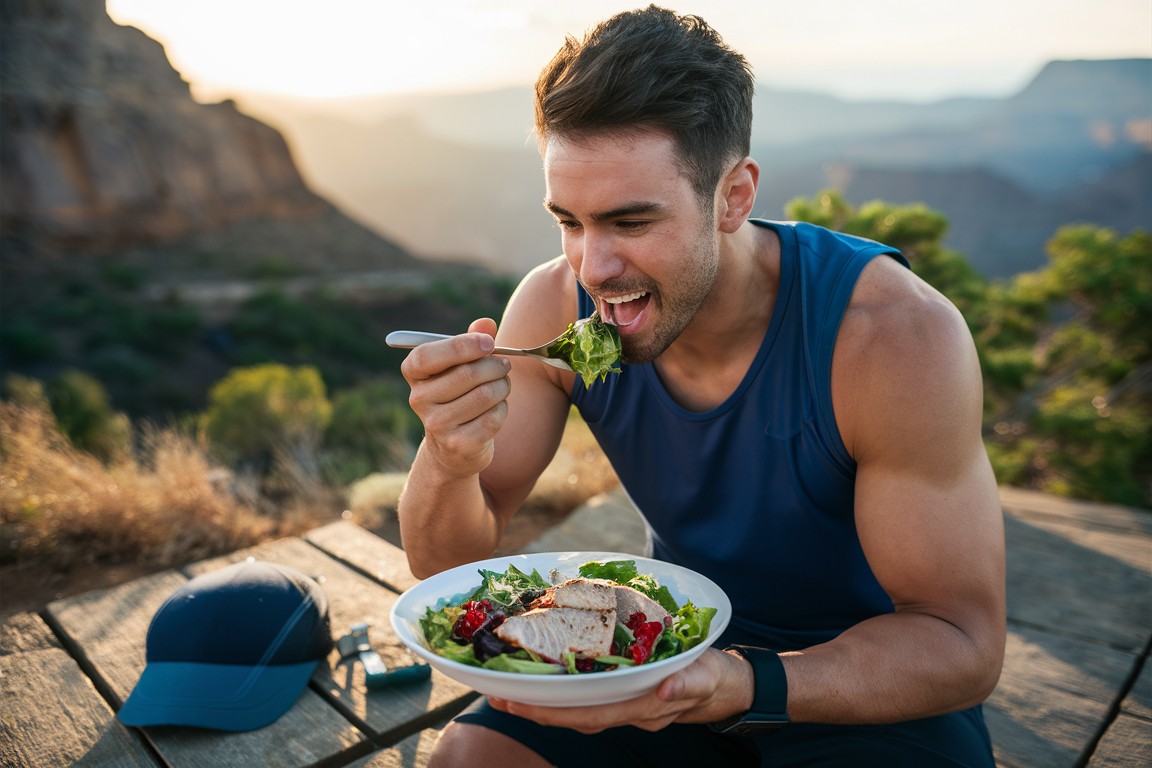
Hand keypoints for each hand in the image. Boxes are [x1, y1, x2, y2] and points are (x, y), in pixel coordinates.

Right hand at [401, 318, 511, 478]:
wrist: (453, 448)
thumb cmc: (458, 393)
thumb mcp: (459, 364)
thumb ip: (471, 340)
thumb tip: (486, 324)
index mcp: (414, 373)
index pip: (429, 355)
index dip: (463, 345)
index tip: (489, 344)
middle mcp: (418, 399)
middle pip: (466, 374)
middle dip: (495, 366)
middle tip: (504, 365)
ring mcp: (436, 425)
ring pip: (485, 394)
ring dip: (503, 386)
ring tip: (502, 386)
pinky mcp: (458, 445)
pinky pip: (494, 417)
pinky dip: (503, 408)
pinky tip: (496, 408)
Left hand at [488, 648, 752, 733]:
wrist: (729, 686)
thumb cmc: (717, 678)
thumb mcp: (708, 677)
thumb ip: (687, 683)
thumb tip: (665, 686)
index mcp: (641, 708)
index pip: (587, 715)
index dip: (551, 711)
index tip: (517, 703)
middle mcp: (625, 711)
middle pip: (572, 716)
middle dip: (534, 709)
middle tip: (495, 695)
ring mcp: (624, 704)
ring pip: (576, 708)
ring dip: (543, 701)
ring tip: (508, 687)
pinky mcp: (624, 692)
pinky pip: (588, 695)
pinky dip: (564, 689)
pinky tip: (545, 677)